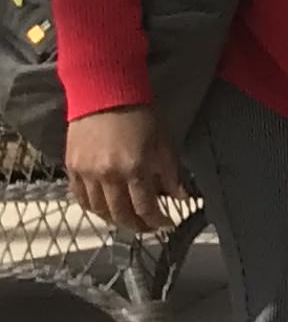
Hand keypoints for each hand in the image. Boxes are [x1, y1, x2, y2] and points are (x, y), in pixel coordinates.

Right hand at [63, 106, 186, 237]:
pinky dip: (93, 207)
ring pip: (99, 210)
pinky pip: (80, 197)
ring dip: (114, 220)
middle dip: (137, 226)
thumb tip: (181, 197)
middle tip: (147, 227)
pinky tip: (105, 208)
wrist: (105, 94)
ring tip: (128, 219)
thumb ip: (171, 174)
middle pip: (121, 215)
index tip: (166, 224)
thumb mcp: (164, 143)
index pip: (146, 208)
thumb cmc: (141, 116)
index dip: (157, 221)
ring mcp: (87, 173)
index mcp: (135, 169)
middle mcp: (108, 175)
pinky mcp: (72, 167)